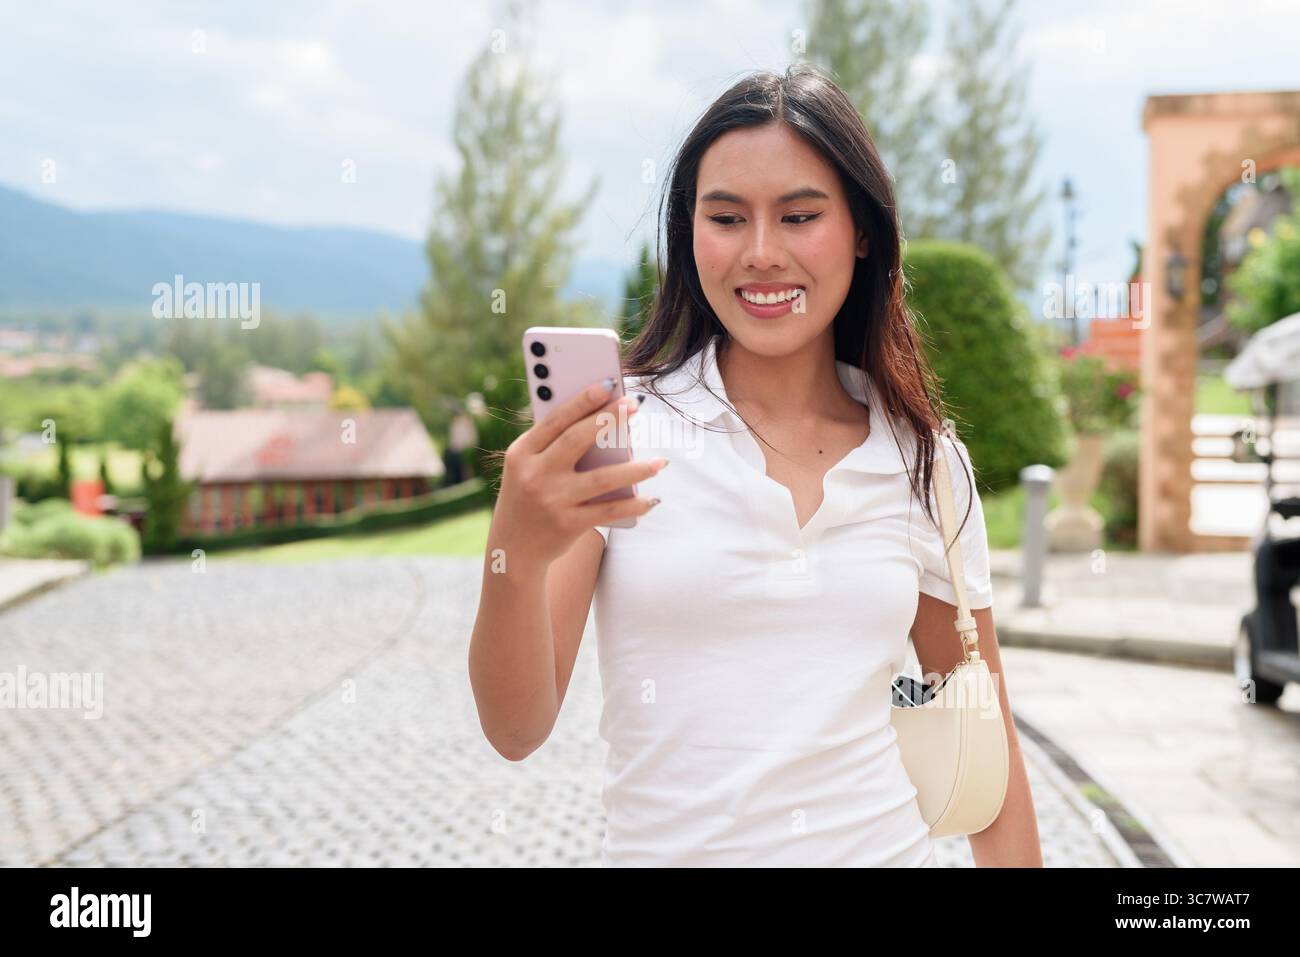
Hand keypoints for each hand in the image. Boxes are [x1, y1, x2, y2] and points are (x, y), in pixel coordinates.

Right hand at [493, 378, 666, 567]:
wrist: (512, 550)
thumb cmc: (528, 497)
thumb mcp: (527, 468)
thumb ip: (553, 445)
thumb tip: (604, 420)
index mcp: (521, 453)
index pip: (555, 420)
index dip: (582, 400)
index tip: (608, 384)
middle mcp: (534, 475)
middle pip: (576, 440)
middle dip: (608, 419)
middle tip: (635, 405)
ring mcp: (551, 500)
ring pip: (601, 478)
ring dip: (635, 469)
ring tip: (660, 462)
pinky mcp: (567, 524)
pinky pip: (608, 510)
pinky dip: (633, 505)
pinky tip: (651, 499)